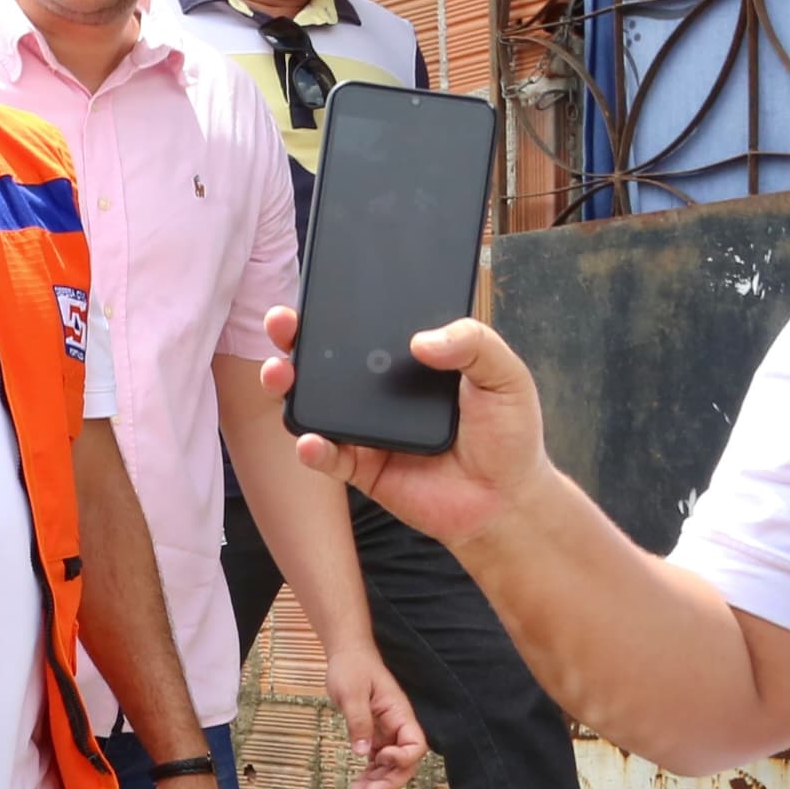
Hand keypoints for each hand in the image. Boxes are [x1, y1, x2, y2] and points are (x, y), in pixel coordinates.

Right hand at [266, 304, 557, 550]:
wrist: (508, 498)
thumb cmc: (508, 433)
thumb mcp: (506, 375)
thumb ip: (475, 344)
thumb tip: (422, 340)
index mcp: (410, 361)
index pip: (366, 328)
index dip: (336, 308)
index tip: (317, 290)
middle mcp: (380, 391)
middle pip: (327, 361)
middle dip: (295, 339)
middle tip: (282, 323)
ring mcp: (367, 430)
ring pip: (316, 405)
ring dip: (290, 388)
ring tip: (281, 375)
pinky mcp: (363, 469)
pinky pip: (329, 457)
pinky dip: (314, 448)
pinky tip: (310, 440)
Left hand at [320, 643, 427, 788]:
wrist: (347, 654)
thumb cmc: (352, 668)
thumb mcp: (352, 693)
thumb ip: (359, 722)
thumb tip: (363, 752)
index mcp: (400, 714)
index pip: (416, 745)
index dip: (403, 758)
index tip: (381, 758)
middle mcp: (398, 726)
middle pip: (405, 763)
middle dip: (389, 781)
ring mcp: (388, 732)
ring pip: (390, 766)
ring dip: (377, 782)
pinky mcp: (375, 734)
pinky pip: (377, 760)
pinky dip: (369, 774)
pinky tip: (357, 785)